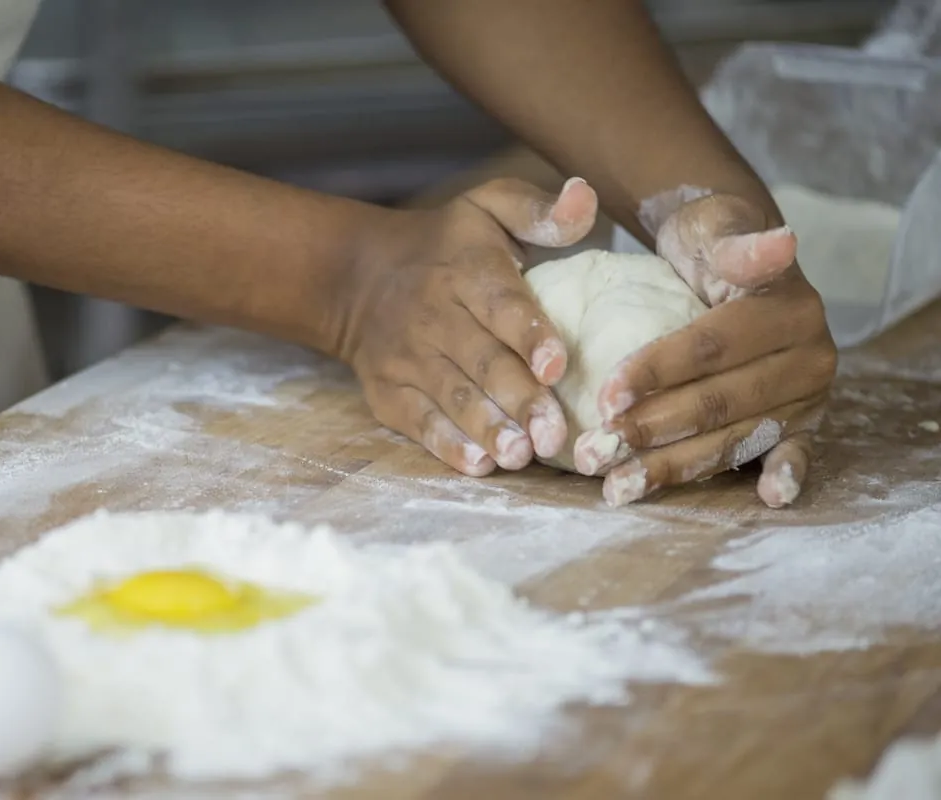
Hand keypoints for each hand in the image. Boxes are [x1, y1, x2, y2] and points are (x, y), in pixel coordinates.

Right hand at [337, 177, 597, 475]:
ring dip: (488, 429)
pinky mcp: (389, 392)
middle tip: (554, 435)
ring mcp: (408, 359)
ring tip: (520, 456)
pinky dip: (447, 445)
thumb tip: (584, 197)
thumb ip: (538, 210)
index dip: (529, 335)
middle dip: (519, 400)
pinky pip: (419, 422)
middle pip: (481, 362)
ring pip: (453, 397)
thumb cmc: (446, 246)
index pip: (500, 303)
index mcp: (465, 269)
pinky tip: (478, 464)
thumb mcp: (487, 208)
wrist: (357, 277)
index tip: (557, 365)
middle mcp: (434, 315)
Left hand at [577, 193, 836, 507]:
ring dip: (676, 467)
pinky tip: (764, 499)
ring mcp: (807, 396)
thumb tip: (783, 239)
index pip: (711, 347)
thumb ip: (735, 244)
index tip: (605, 396)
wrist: (732, 259)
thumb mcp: (712, 231)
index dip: (658, 371)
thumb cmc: (709, 246)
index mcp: (788, 309)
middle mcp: (808, 356)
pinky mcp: (802, 425)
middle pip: (720, 402)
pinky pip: (790, 454)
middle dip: (653, 431)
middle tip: (595, 453)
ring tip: (619, 488)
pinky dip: (780, 476)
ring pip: (736, 438)